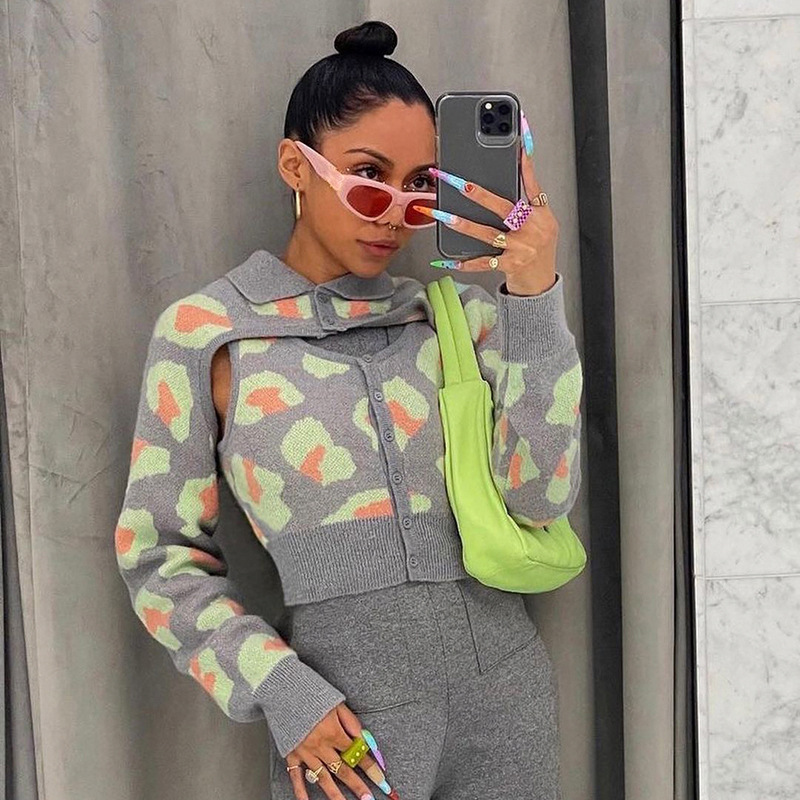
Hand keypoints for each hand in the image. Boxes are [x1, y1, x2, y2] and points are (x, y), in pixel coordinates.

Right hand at [284, 702, 389, 799]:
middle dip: (358, 786)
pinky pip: (296, 776)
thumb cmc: (311, 692)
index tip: (381, 778)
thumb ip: (351, 723)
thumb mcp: (337, 703)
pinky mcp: (292, 753)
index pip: (356, 754)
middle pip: (343, 770)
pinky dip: (301, 791)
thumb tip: (364, 740)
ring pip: (323, 778)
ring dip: (336, 794)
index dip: (370, 767)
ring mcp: (305, 752)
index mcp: (334, 732)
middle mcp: (320, 745)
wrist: (284, 689)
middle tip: (368, 798)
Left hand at [415, 108, 558, 295]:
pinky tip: (447, 260)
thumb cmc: (538, 247)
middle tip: (457, 182)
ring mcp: (520, 248)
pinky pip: (483, 263)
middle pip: (503, 207)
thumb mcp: (541, 220)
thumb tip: (511, 174)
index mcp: (539, 214)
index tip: (519, 142)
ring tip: (442, 216)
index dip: (526, 163)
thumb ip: (527, 201)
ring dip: (463, 225)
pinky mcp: (509, 266)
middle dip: (478, 194)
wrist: (541, 280)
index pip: (532, 183)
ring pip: (487, 234)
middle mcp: (531, 230)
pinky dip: (465, 263)